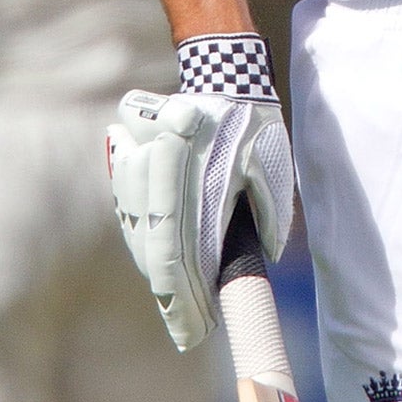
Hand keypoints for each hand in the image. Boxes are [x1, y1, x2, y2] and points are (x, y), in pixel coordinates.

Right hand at [107, 35, 294, 351]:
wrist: (221, 70)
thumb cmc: (255, 122)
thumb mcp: (273, 163)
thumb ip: (270, 212)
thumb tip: (264, 257)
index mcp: (203, 169)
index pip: (186, 247)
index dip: (187, 295)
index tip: (198, 329)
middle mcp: (168, 167)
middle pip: (158, 246)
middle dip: (172, 296)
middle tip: (187, 331)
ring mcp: (143, 158)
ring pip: (138, 229)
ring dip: (155, 271)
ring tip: (177, 308)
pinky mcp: (129, 155)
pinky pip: (128, 208)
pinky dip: (141, 240)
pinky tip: (156, 267)